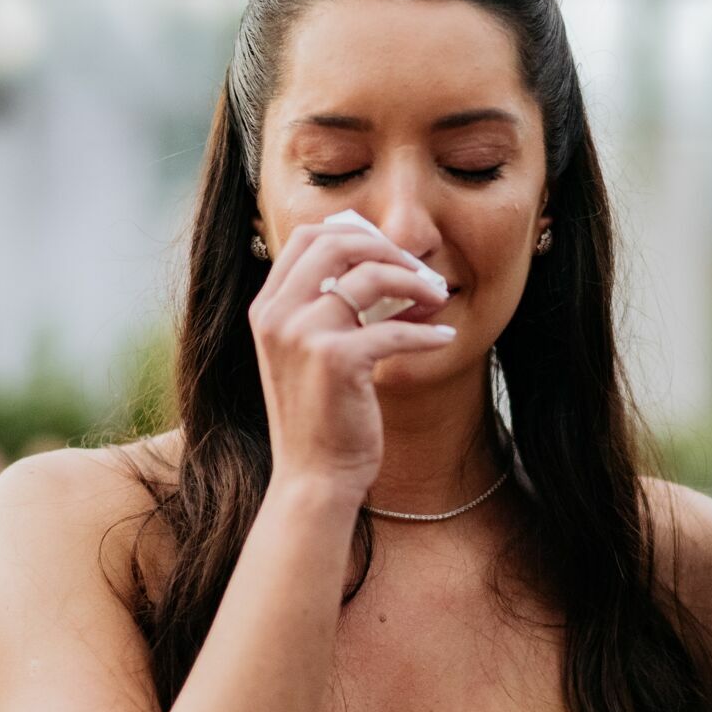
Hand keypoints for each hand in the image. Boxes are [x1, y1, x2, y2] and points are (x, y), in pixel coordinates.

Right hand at [248, 223, 453, 501]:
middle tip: (420, 271)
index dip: (354, 234)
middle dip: (388, 250)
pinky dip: (427, 332)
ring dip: (414, 282)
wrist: (314, 477)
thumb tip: (379, 263)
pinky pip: (394, 329)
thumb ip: (324, 309)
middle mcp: (277, 316)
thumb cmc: (319, 417)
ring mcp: (303, 336)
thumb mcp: (307, 353)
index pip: (307, 238)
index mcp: (267, 308)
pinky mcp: (336, 360)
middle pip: (337, 243)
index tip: (390, 252)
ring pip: (369, 277)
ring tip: (438, 298)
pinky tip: (445, 337)